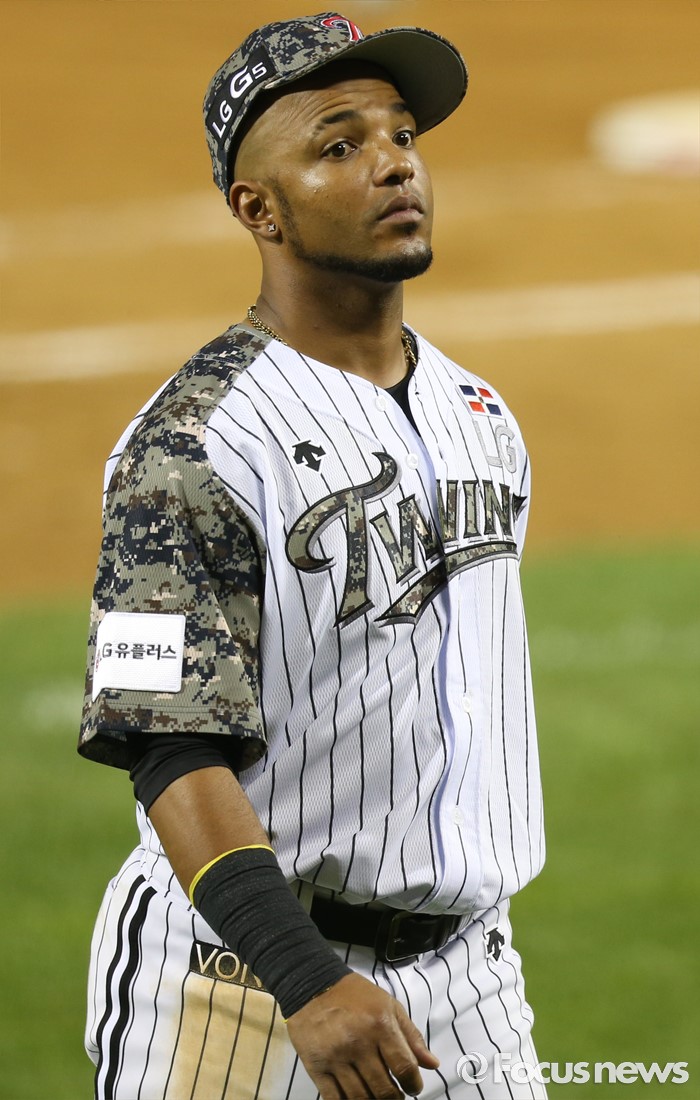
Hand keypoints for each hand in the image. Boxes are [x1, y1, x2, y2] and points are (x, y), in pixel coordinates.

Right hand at [285, 971, 439, 1098]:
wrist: (314, 987)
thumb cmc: (353, 995)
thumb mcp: (389, 1006)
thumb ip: (411, 1036)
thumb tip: (431, 1063)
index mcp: (379, 1025)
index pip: (404, 1067)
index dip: (414, 1084)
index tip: (414, 1087)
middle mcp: (358, 1043)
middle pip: (384, 1090)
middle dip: (395, 1098)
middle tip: (396, 1095)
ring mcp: (336, 1057)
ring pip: (361, 1099)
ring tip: (378, 1097)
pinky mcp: (317, 1067)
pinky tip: (356, 1098)